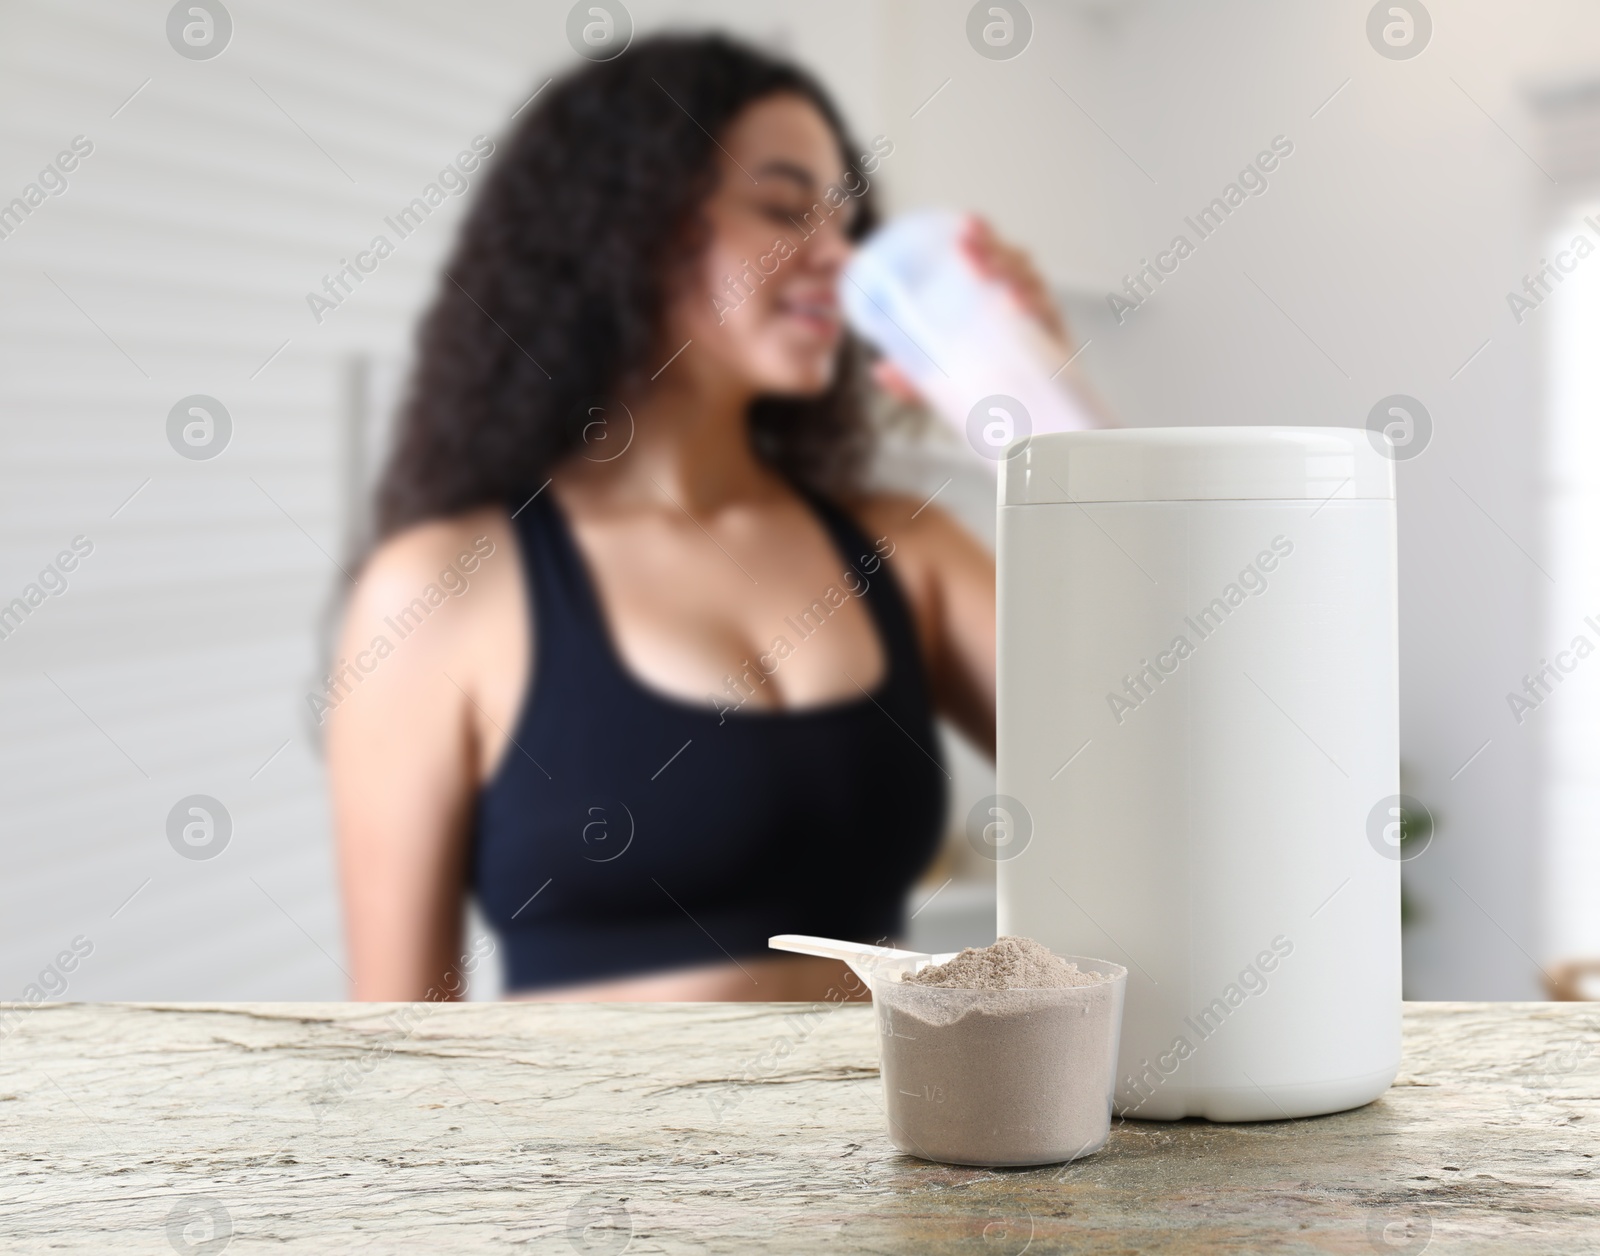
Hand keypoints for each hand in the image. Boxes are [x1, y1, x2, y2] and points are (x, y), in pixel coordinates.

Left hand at [870, 214, 1073, 403]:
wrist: (1028, 429)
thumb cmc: (989, 395)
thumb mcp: (944, 384)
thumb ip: (914, 379)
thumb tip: (881, 372)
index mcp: (996, 300)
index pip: (993, 256)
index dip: (983, 235)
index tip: (966, 222)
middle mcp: (1022, 303)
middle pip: (1014, 260)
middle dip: (992, 248)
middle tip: (966, 246)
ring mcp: (1040, 321)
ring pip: (1032, 281)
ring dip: (1009, 271)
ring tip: (983, 272)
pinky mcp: (1056, 344)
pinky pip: (1050, 317)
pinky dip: (1035, 307)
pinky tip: (1015, 305)